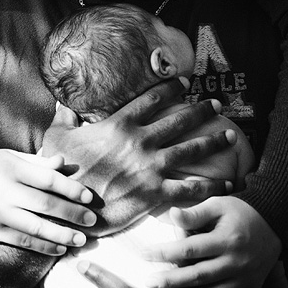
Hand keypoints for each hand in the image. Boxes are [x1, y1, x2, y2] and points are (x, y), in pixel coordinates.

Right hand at [0, 150, 94, 254]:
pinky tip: (60, 248)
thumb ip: (37, 163)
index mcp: (11, 169)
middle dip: (72, 214)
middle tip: (92, 221)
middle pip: (46, 204)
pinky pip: (24, 240)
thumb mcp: (9, 159)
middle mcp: (5, 191)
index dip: (71, 188)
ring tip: (81, 239)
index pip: (48, 179)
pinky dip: (44, 246)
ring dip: (63, 234)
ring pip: (37, 227)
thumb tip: (65, 163)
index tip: (88, 197)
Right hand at [40, 80, 234, 234]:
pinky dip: (215, 186)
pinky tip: (231, 185)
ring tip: (231, 136)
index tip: (183, 82)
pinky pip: (192, 188)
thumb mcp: (56, 139)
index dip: (170, 88)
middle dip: (200, 111)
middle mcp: (140, 142)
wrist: (68, 205)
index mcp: (118, 125)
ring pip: (192, 150)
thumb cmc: (61, 171)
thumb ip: (64, 119)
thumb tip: (63, 104)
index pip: (151, 100)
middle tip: (215, 105)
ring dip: (214, 141)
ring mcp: (151, 167)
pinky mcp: (156, 192)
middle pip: (179, 121)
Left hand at [142, 197, 281, 287]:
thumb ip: (195, 213)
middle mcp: (237, 262)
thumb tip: (171, 213)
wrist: (275, 224)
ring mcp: (245, 279)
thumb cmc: (239, 212)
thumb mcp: (218, 205)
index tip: (143, 254)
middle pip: (199, 276)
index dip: (164, 253)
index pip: (190, 249)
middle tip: (148, 281)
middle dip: (171, 280)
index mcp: (227, 240)